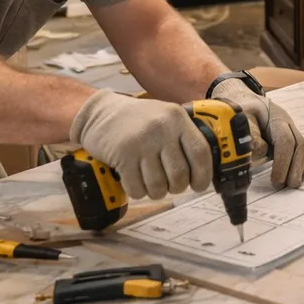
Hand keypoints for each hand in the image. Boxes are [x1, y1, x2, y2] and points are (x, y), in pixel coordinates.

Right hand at [71, 89, 213, 199]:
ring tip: (151, 182)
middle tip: (170, 185)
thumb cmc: (137, 119)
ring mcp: (141, 142)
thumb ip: (183, 136)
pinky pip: (137, 188)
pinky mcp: (122, 155)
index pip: (200, 153)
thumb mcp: (165, 116)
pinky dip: (137, 191)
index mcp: (177, 118)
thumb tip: (203, 168)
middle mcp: (161, 128)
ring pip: (158, 186)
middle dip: (177, 187)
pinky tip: (135, 180)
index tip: (199, 185)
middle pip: (179, 174)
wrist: (101, 112)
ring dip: (156, 191)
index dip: (203, 175)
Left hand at [210, 76, 303, 187]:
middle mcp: (287, 123)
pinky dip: (301, 164)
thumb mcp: (240, 115)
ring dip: (300, 167)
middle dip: (295, 167)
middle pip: (299, 145)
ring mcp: (289, 129)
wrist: (241, 96)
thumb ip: (249, 133)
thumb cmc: (240, 107)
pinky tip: (297, 176)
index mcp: (276, 118)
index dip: (283, 162)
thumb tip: (259, 152)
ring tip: (293, 184)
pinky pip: (299, 150)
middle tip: (288, 186)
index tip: (276, 180)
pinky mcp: (287, 136)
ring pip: (302, 148)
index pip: (285, 141)